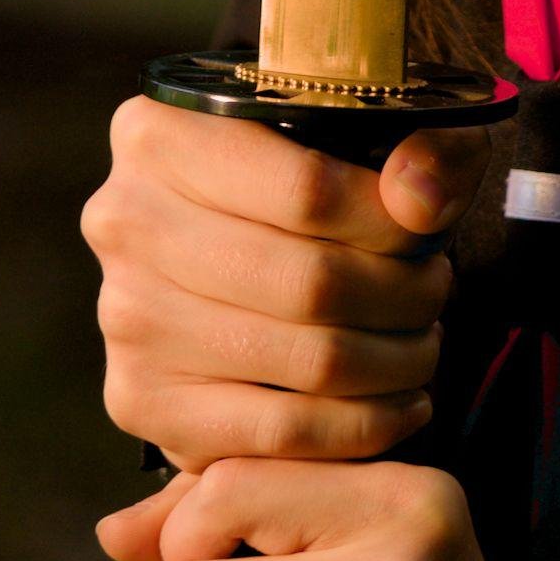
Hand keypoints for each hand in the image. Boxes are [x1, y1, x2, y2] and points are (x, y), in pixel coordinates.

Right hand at [83, 97, 493, 469]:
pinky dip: (360, 428)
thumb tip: (420, 205)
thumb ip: (426, 147)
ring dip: (393, 362)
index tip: (430, 234)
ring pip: (305, 362)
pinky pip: (277, 432)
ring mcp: (125, 319)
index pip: (308, 191)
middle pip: (310, 283)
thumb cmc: (312, 177)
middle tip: (435, 293)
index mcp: (162, 135)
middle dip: (404, 297)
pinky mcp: (140, 400)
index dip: (391, 224)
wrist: (228, 245)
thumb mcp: (383, 128)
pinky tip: (400, 405)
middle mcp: (125, 223)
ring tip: (422, 344)